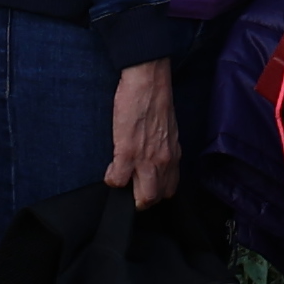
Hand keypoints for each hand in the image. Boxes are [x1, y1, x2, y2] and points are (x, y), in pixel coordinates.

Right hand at [106, 52, 183, 206]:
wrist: (149, 83)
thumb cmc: (156, 101)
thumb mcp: (167, 130)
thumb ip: (164, 148)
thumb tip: (155, 159)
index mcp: (173, 154)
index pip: (169, 188)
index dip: (157, 192)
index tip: (146, 188)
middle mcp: (163, 161)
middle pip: (155, 197)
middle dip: (142, 200)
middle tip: (130, 191)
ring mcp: (146, 159)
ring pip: (142, 196)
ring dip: (128, 195)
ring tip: (120, 183)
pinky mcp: (127, 152)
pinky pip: (118, 180)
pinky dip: (111, 179)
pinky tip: (110, 171)